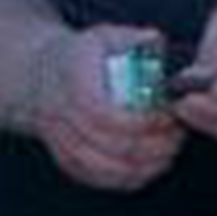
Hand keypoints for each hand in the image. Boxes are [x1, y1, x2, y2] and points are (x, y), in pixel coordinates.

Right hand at [26, 24, 185, 189]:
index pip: (103, 113)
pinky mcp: (65, 159)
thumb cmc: (81, 56)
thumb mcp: (103, 37)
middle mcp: (59, 114)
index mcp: (72, 82)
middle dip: (150, 144)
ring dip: (141, 164)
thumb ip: (130, 38)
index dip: (140, 120)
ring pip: (103, 167)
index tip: (168, 115)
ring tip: (168, 151)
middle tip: (176, 135)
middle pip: (108, 144)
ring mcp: (59, 140)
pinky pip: (96, 178)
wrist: (39, 76)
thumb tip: (154, 39)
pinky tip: (149, 167)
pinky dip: (126, 178)